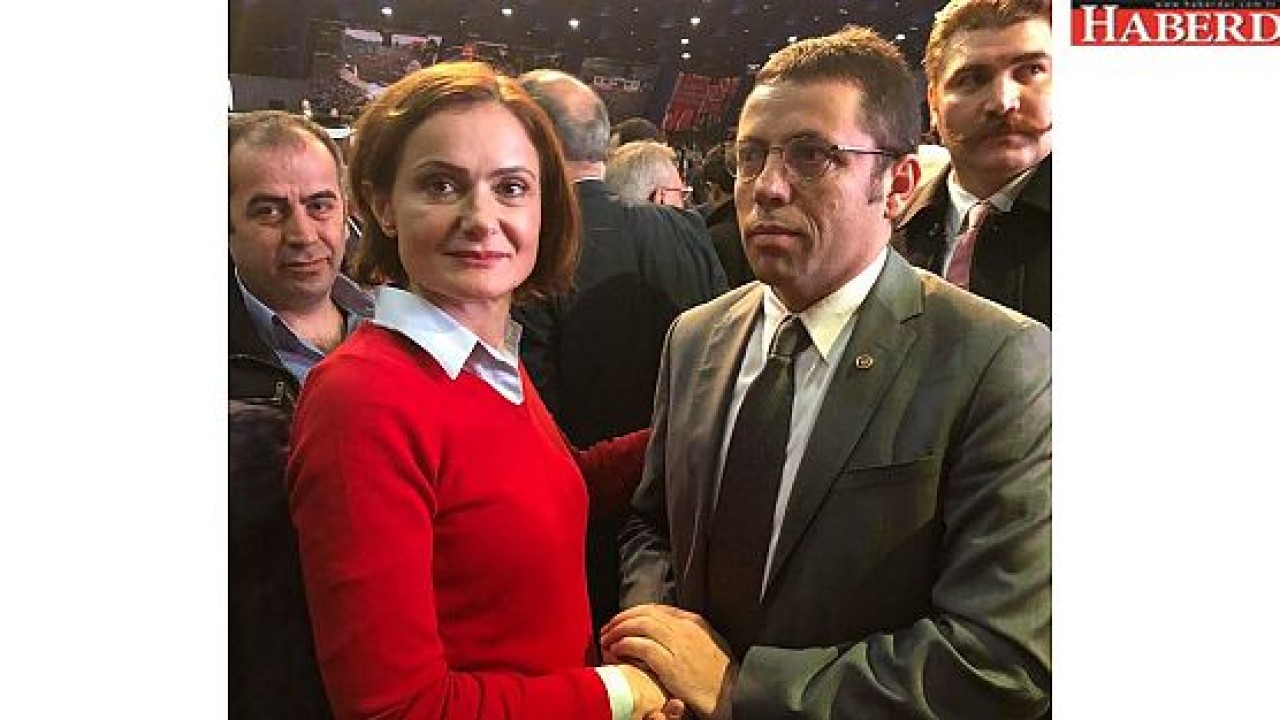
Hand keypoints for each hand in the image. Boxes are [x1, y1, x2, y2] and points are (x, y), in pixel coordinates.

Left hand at [602, 604, 737, 719]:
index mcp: (694, 621)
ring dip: (618, 630)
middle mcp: (684, 628)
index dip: (635, 612)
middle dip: (622, 618)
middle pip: (645, 613)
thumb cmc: (720, 675)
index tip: (623, 620)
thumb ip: (688, 634)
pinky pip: (641, 646)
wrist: (733, 694)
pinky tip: (617, 649)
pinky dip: (625, 645)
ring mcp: (678, 644)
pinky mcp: (670, 663)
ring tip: (607, 638)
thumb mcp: (709, 643)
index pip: (657, 608)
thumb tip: (666, 629)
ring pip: (640, 625)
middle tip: (608, 628)